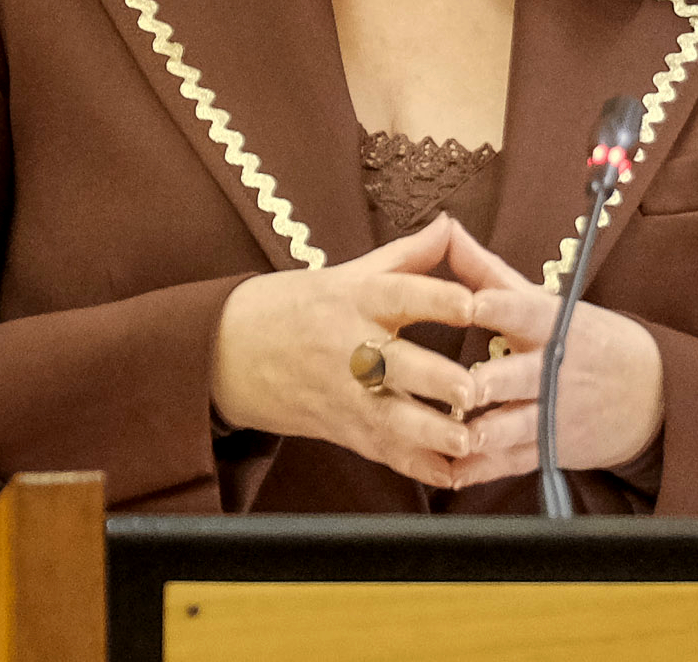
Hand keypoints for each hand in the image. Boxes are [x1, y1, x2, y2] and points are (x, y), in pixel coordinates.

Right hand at [212, 214, 478, 488]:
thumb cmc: (293, 306)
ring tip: (468, 439)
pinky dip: (417, 465)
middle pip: (395, 363)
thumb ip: (406, 256)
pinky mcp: (340, 428)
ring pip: (390, 417)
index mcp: (353, 298)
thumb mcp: (346, 273)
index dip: (435, 299)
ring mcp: (343, 393)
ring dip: (431, 432)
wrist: (225, 351)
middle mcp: (348, 346)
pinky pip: (382, 451)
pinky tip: (451, 473)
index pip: (398, 295)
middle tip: (473, 389)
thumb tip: (450, 224)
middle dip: (434, 379)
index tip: (472, 304)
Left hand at [444, 222, 663, 488]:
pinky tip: (450, 471)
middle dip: (489, 382)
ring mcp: (553, 414)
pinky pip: (512, 463)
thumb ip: (487, 270)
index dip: (497, 306)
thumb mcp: (546, 300)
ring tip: (447, 437)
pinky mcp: (550, 450)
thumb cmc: (586, 338)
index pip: (523, 311)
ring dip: (481, 435)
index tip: (469, 303)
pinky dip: (481, 471)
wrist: (652, 394)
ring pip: (513, 428)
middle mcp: (554, 371)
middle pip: (517, 376)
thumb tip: (446, 227)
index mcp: (553, 326)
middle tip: (460, 386)